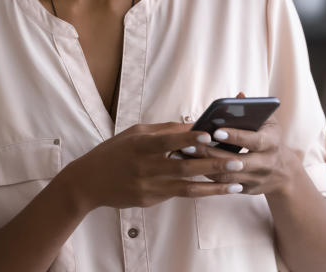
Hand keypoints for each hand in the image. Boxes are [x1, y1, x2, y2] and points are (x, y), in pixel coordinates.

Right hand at [66, 122, 250, 210]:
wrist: (89, 182)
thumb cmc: (114, 152)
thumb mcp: (134, 133)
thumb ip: (162, 130)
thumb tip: (191, 125)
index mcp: (141, 145)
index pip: (167, 140)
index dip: (188, 138)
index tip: (209, 135)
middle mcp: (146, 167)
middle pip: (183, 166)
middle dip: (212, 164)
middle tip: (236, 161)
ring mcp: (149, 186)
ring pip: (187, 186)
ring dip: (214, 185)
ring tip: (236, 182)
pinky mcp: (150, 200)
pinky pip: (179, 194)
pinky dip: (200, 192)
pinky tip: (217, 190)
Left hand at [179, 92, 299, 196]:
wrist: (283, 173)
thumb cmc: (270, 139)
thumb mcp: (268, 123)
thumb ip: (254, 109)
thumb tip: (239, 95)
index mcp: (271, 143)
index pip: (253, 140)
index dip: (235, 136)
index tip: (215, 132)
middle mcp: (265, 163)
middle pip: (235, 161)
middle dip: (210, 154)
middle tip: (188, 145)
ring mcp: (256, 179)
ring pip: (227, 176)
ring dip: (204, 167)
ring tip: (185, 156)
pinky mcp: (247, 190)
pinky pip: (225, 185)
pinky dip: (208, 177)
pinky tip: (192, 167)